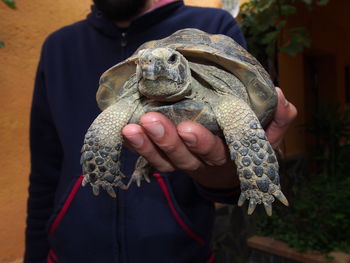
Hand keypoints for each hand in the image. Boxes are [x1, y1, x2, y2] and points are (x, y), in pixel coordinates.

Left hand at [122, 87, 296, 188]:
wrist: (228, 164)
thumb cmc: (246, 141)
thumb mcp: (267, 131)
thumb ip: (278, 117)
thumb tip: (279, 96)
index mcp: (227, 155)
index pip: (215, 152)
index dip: (201, 143)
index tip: (188, 128)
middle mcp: (202, 162)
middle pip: (184, 158)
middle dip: (167, 142)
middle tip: (151, 121)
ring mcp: (182, 161)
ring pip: (163, 161)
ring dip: (146, 146)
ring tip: (130, 128)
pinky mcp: (167, 158)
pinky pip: (150, 158)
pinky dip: (136, 148)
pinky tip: (124, 133)